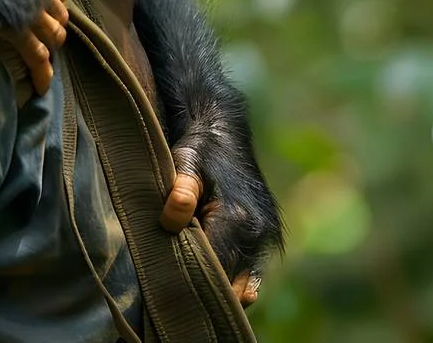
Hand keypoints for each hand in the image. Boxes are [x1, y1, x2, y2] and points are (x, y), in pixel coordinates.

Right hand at [0, 0, 68, 93]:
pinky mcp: (17, 26)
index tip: (39, 7)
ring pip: (54, 32)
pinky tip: (40, 86)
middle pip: (58, 5)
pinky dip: (42, 73)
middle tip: (38, 39)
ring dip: (47, 48)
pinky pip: (39, 56)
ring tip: (39, 63)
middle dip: (50, 22)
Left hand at [158, 145, 272, 308]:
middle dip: (204, 291)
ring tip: (189, 289)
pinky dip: (233, 283)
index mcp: (236, 218)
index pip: (214, 270)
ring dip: (220, 289)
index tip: (165, 290)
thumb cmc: (199, 151)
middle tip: (172, 297)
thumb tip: (171, 222)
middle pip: (230, 284)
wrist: (225, 135)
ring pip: (242, 285)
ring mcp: (265, 237)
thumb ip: (180, 192)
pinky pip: (251, 276)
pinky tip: (210, 281)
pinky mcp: (267, 239)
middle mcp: (256, 232)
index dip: (190, 284)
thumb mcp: (184, 163)